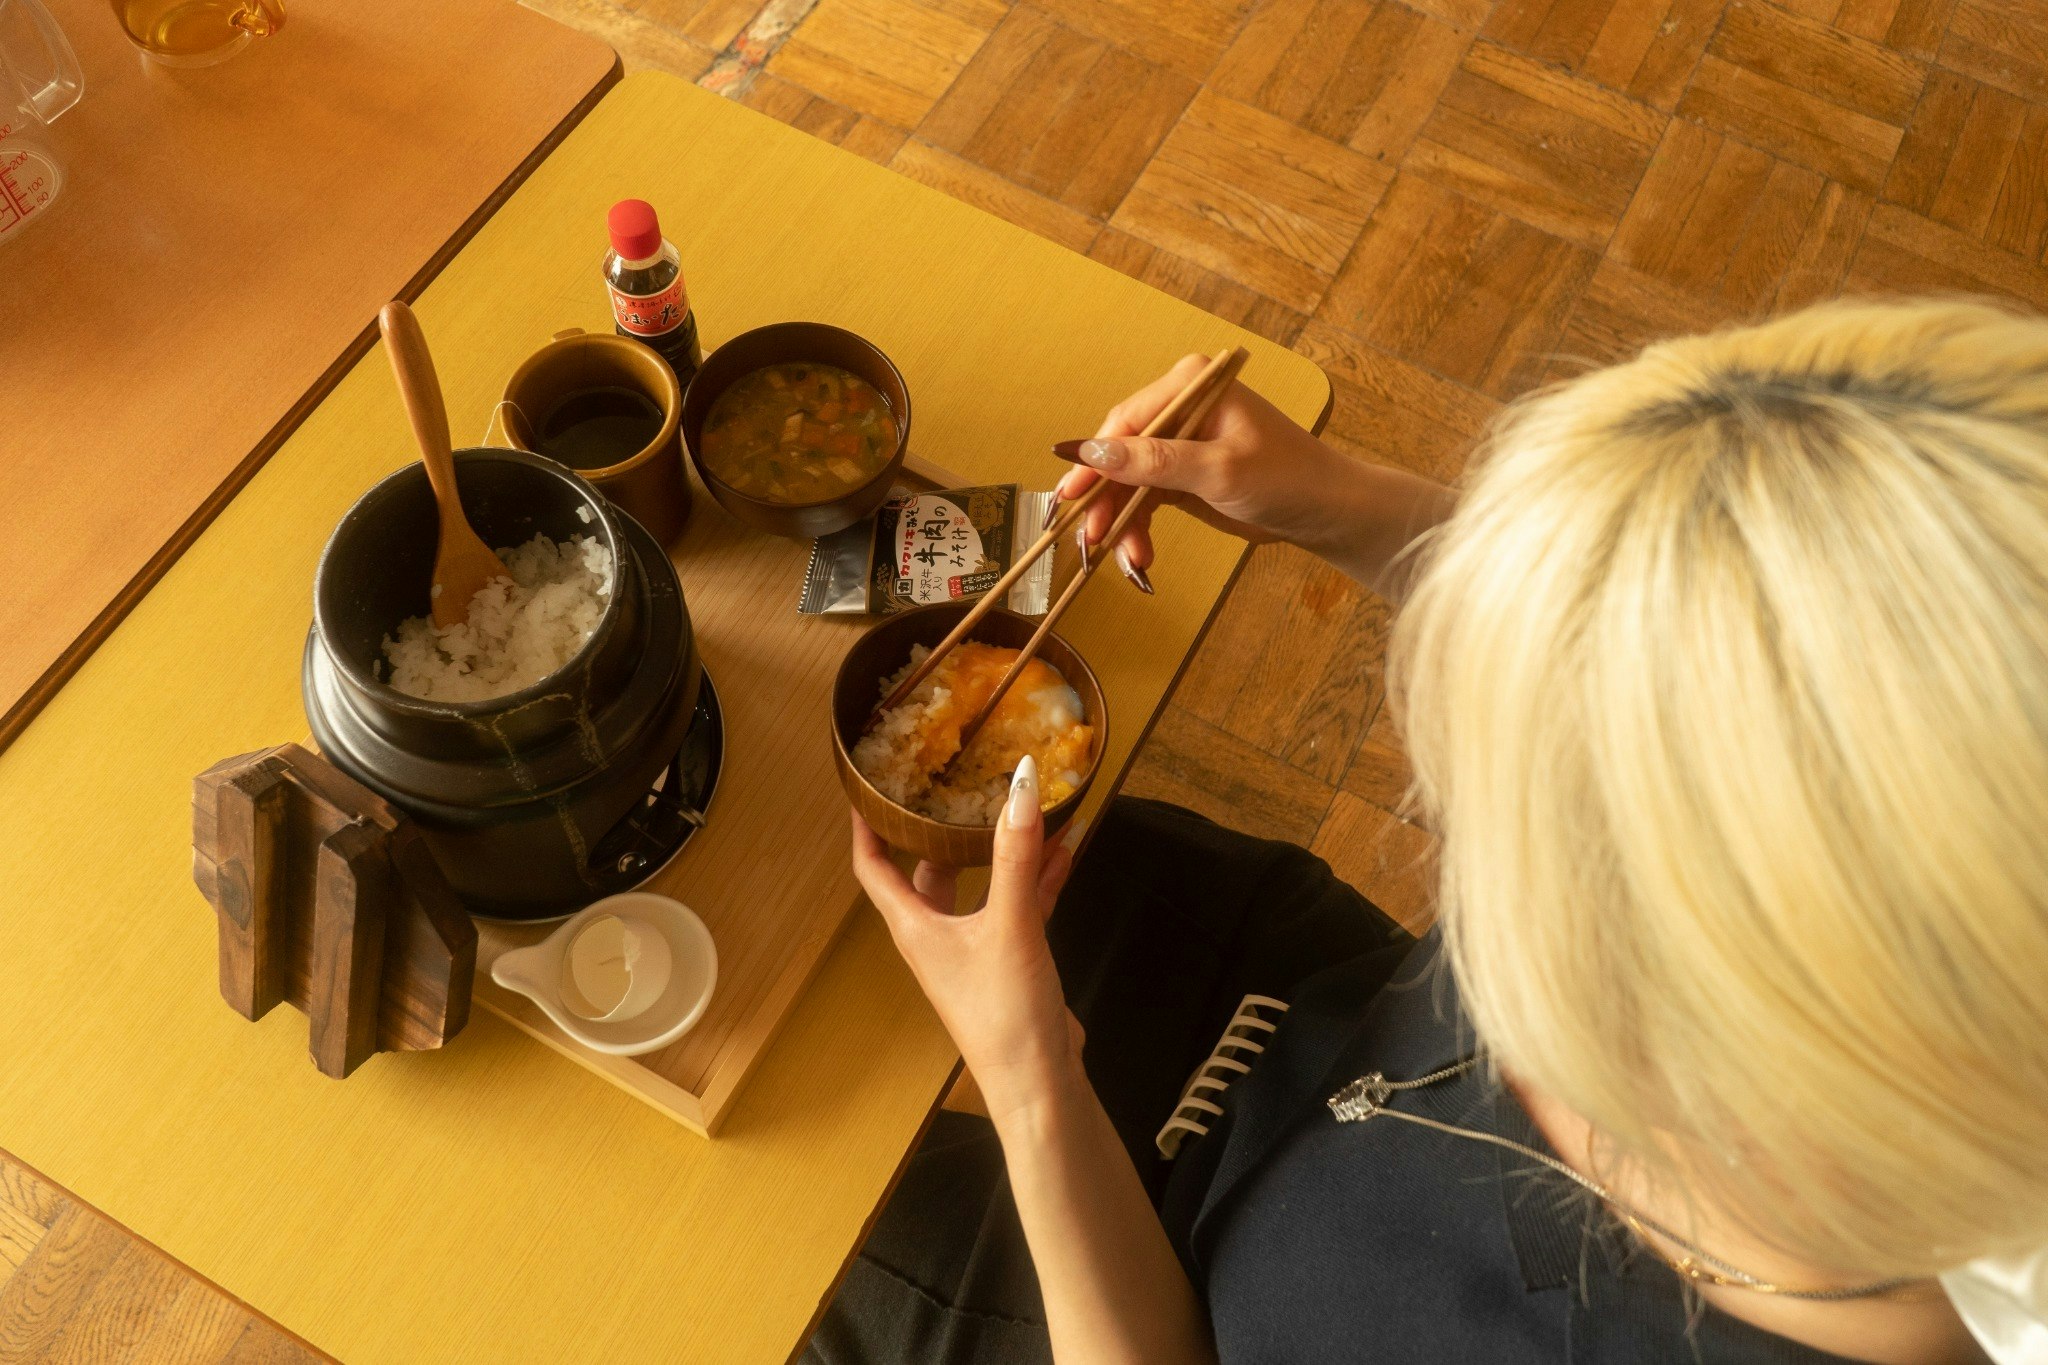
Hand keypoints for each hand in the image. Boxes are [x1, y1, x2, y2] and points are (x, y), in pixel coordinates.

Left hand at [851, 758, 1081, 1121]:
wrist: (1038, 1082)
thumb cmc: (1004, 1013)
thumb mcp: (1010, 923)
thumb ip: (1017, 854)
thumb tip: (1023, 783)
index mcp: (915, 926)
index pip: (872, 867)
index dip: (865, 825)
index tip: (866, 786)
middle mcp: (936, 936)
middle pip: (928, 870)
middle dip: (943, 830)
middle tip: (953, 785)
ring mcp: (972, 950)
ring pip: (980, 886)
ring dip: (1001, 852)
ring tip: (1023, 809)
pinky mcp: (1008, 962)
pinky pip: (1016, 907)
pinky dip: (1035, 879)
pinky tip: (1063, 852)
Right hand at [1056, 352, 1349, 573]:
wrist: (1326, 511)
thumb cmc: (1285, 478)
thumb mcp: (1219, 471)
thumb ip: (1155, 461)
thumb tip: (1091, 452)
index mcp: (1189, 386)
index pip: (1126, 422)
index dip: (1094, 461)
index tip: (1070, 497)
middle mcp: (1180, 407)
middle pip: (1121, 453)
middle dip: (1108, 500)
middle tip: (1092, 540)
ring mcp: (1180, 441)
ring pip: (1129, 482)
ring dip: (1124, 521)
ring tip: (1130, 559)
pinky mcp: (1183, 473)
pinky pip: (1146, 498)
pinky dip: (1139, 526)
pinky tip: (1141, 555)